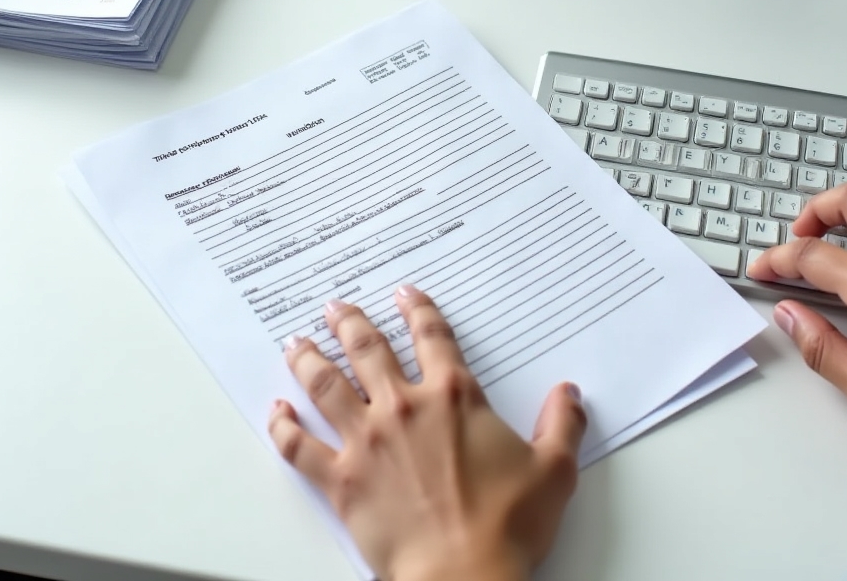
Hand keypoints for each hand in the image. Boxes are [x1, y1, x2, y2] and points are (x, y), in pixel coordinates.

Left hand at [268, 285, 585, 580]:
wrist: (462, 577)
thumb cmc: (506, 526)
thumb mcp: (554, 471)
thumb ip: (562, 426)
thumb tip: (570, 394)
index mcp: (452, 398)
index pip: (433, 338)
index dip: (418, 310)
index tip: (405, 294)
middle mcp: (404, 408)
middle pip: (368, 350)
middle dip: (350, 323)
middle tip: (335, 306)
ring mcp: (367, 442)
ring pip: (327, 386)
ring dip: (309, 359)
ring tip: (296, 341)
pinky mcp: (342, 481)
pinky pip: (301, 448)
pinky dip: (284, 427)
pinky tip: (276, 411)